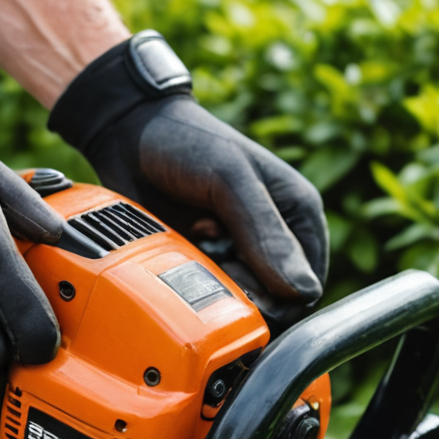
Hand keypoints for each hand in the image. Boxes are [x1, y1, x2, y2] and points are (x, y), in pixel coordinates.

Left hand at [49, 31, 327, 330]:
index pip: (309, 285)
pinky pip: (206, 295)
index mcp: (299, 216)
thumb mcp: (232, 180)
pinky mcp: (205, 262)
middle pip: (274, 303)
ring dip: (216, 285)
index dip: (281, 299)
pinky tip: (182, 250)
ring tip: (197, 246)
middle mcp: (275, 241)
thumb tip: (301, 290)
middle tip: (214, 258)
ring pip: (238, 304)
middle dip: (244, 292)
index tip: (244, 282)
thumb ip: (266, 233)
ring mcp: (237, 255)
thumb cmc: (190, 143)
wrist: (129, 134)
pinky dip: (192, 283)